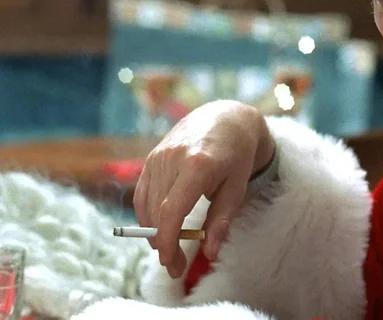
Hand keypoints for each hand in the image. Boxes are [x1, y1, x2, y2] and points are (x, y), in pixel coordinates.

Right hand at [133, 100, 274, 277]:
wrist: (226, 119)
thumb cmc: (237, 155)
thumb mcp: (237, 187)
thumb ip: (221, 219)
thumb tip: (209, 252)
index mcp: (197, 165)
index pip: (172, 211)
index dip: (168, 241)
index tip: (172, 263)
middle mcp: (173, 159)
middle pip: (157, 212)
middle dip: (163, 244)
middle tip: (176, 266)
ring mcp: (158, 156)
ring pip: (147, 205)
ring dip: (154, 231)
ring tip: (170, 249)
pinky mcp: (151, 157)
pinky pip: (142, 193)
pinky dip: (147, 214)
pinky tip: (159, 228)